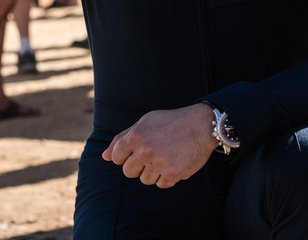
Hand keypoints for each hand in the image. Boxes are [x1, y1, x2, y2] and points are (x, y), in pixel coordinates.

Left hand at [101, 103, 215, 187]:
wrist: (202, 125)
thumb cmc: (171, 122)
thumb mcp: (145, 122)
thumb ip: (122, 138)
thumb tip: (104, 156)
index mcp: (136, 135)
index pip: (116, 157)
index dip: (125, 155)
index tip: (136, 151)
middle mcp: (145, 150)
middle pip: (128, 172)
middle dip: (137, 166)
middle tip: (151, 155)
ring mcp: (159, 164)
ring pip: (145, 180)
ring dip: (152, 172)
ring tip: (164, 157)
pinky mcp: (173, 174)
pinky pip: (161, 184)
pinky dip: (166, 177)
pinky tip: (173, 163)